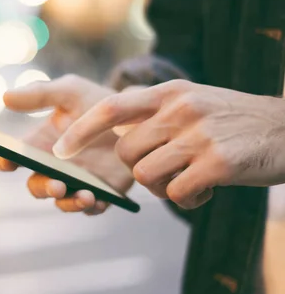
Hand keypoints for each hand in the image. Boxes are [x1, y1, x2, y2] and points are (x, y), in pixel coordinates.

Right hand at [0, 75, 133, 214]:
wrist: (138, 115)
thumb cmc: (96, 102)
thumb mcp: (70, 92)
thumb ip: (39, 94)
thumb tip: (5, 97)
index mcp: (38, 144)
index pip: (11, 157)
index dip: (3, 161)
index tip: (6, 161)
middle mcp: (53, 167)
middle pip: (36, 185)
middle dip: (42, 188)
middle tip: (56, 184)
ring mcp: (76, 182)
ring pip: (62, 201)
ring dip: (67, 202)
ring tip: (83, 195)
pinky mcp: (101, 193)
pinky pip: (92, 207)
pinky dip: (93, 206)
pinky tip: (98, 198)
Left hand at [53, 79, 284, 208]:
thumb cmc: (233, 121)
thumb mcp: (193, 102)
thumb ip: (155, 113)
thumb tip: (114, 132)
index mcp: (170, 93)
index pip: (111, 108)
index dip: (81, 131)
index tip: (59, 151)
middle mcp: (180, 109)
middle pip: (125, 153)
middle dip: (139, 170)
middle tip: (168, 171)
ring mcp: (199, 135)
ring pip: (145, 175)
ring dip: (162, 188)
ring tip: (189, 180)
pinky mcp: (217, 163)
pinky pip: (176, 193)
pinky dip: (187, 199)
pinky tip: (207, 190)